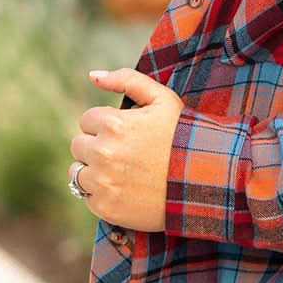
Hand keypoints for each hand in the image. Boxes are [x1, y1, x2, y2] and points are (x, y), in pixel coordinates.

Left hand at [68, 68, 183, 231]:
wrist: (205, 183)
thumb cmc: (184, 137)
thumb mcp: (163, 99)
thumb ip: (127, 79)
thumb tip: (92, 76)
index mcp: (113, 124)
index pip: (87, 120)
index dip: (108, 125)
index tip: (127, 134)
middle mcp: (103, 153)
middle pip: (78, 145)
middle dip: (97, 146)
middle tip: (125, 154)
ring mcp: (103, 182)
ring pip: (76, 172)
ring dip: (93, 171)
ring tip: (122, 173)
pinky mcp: (105, 207)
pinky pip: (87, 197)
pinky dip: (101, 194)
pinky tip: (124, 190)